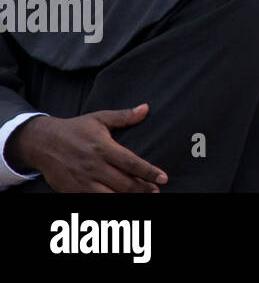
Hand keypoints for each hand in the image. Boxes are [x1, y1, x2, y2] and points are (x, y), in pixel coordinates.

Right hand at [9, 105, 166, 192]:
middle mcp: (94, 166)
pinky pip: (93, 200)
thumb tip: (146, 108)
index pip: (131, 163)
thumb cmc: (75, 129)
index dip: (149, 172)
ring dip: (128, 198)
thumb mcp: (99, 118)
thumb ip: (124, 117)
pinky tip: (119, 201)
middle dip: (143, 189)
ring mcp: (82, 181)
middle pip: (124, 183)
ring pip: (110, 195)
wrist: (42, 142)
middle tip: (156, 191)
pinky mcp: (72, 190)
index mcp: (103, 148)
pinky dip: (107, 202)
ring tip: (143, 197)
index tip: (163, 178)